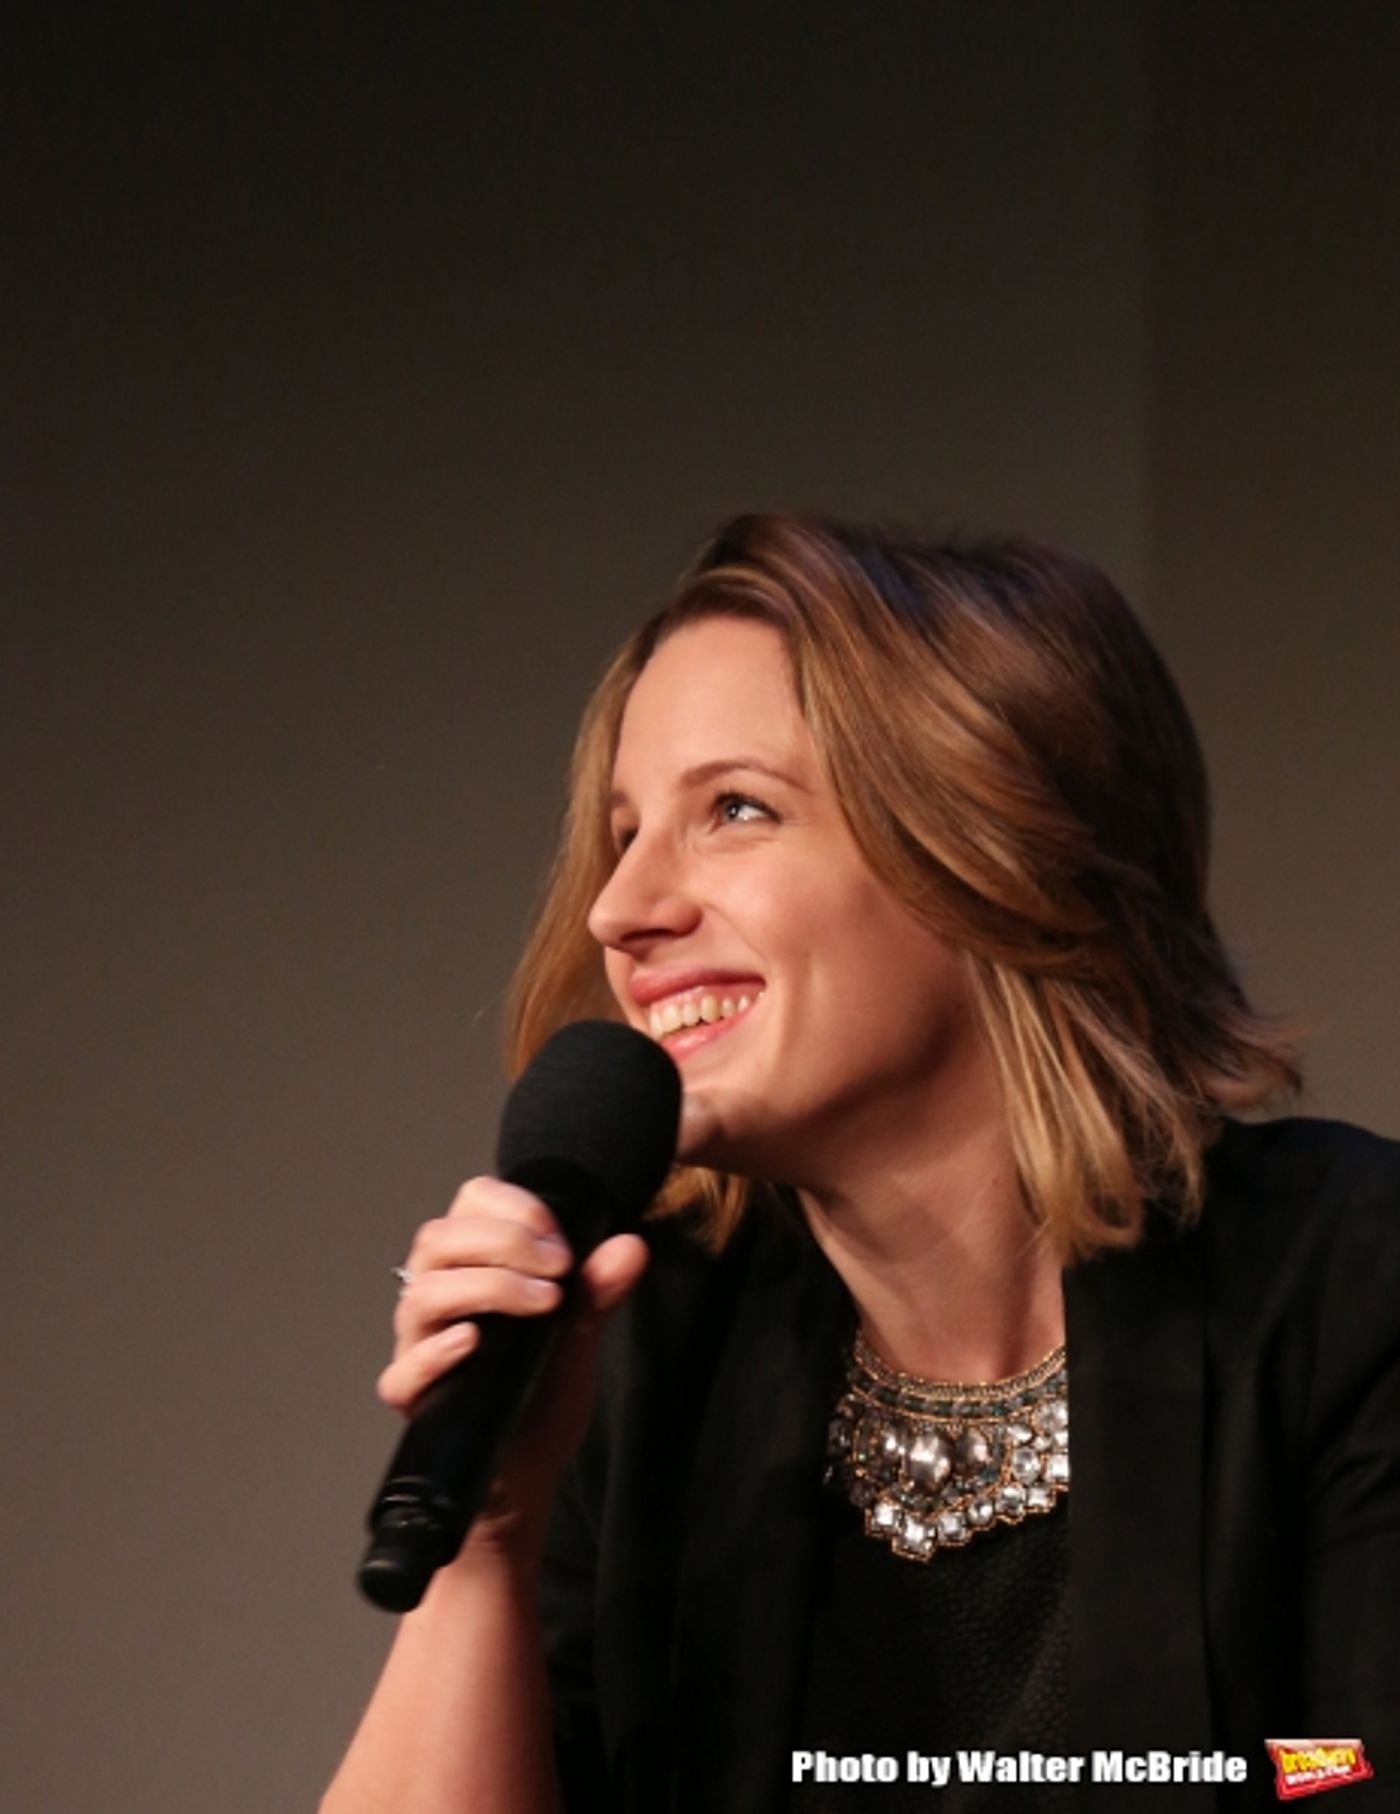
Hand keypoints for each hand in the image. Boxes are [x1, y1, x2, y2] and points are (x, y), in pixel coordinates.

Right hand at [379, 1175, 647, 1553]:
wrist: (524, 1477)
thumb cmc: (542, 1397)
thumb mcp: (580, 1336)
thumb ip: (599, 1290)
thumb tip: (631, 1246)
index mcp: (472, 1265)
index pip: (471, 1203)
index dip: (513, 1205)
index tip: (559, 1236)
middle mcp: (437, 1297)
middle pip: (439, 1237)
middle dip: (504, 1241)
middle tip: (559, 1268)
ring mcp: (419, 1346)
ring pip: (423, 1293)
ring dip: (487, 1286)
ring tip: (542, 1303)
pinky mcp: (413, 1398)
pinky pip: (402, 1371)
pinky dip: (437, 1352)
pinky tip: (473, 1343)